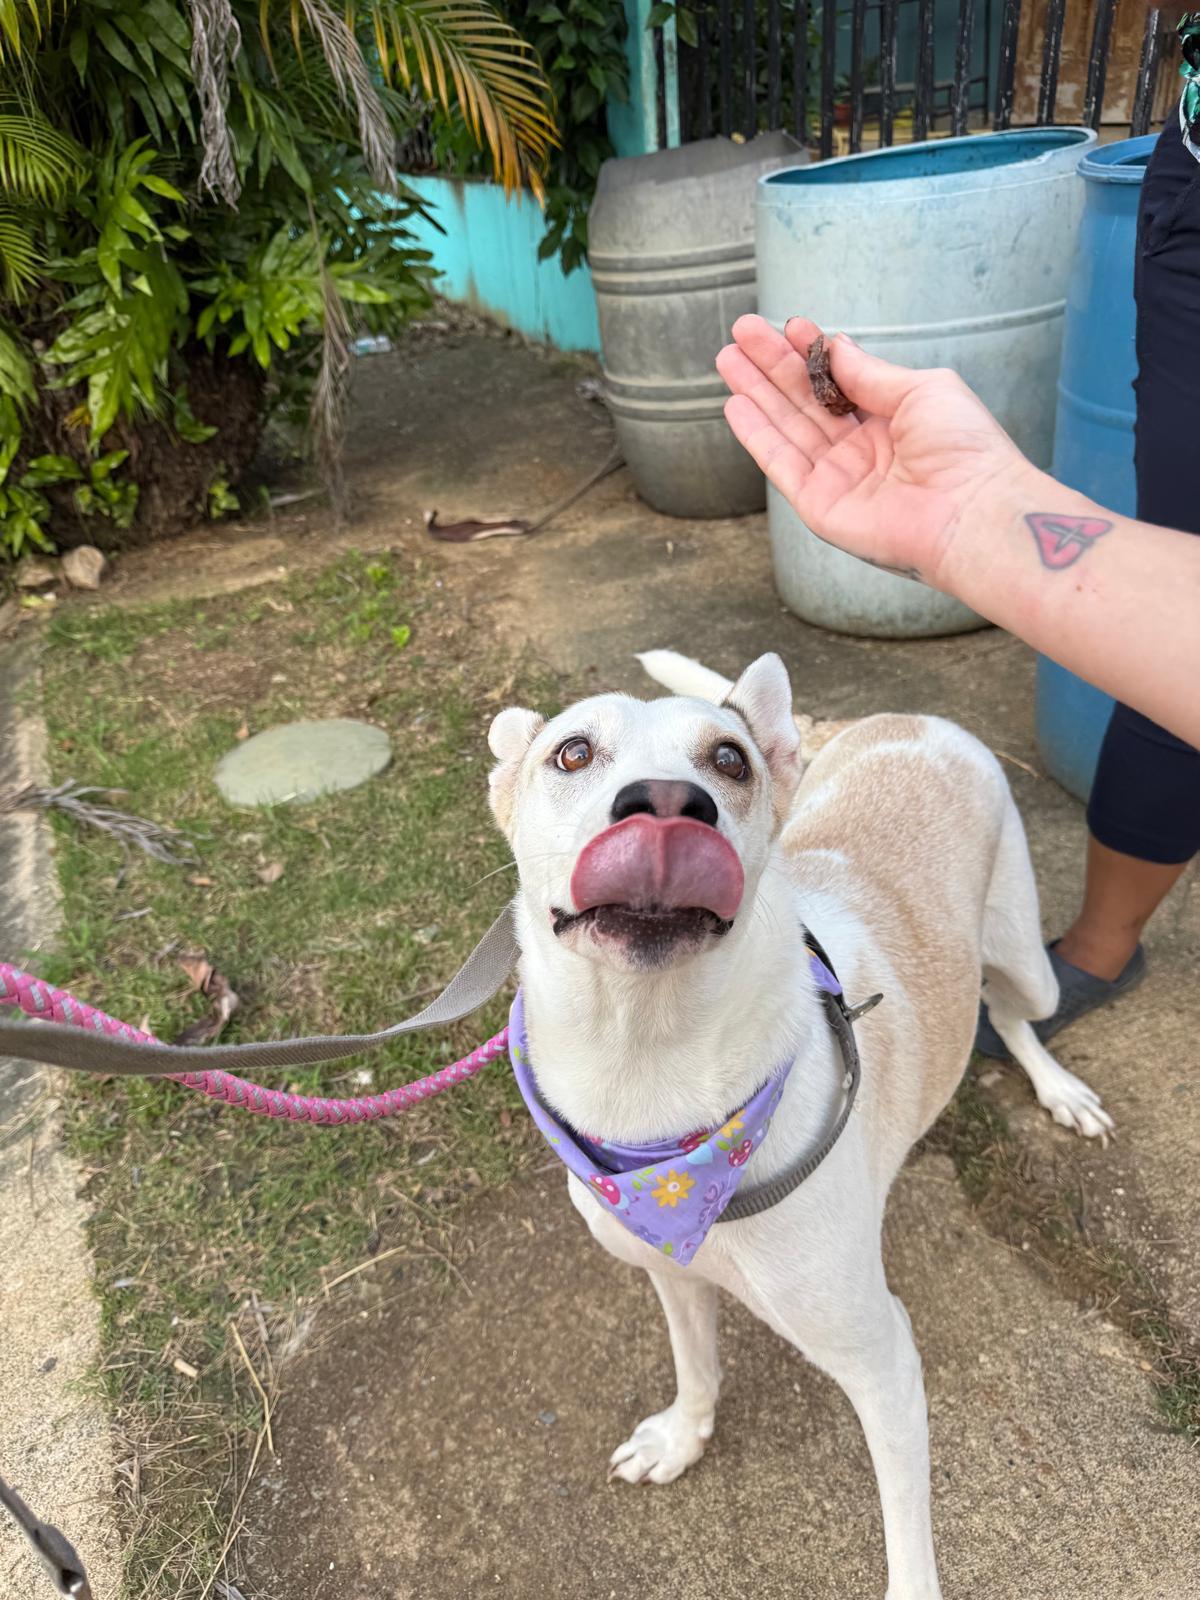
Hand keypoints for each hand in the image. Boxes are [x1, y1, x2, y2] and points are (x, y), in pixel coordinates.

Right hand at [717, 316, 1030, 585]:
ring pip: (787, 428)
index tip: (788, 326)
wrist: (971, 511)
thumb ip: (870, 372)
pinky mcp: (820, 507)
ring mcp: (838, 480)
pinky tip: (736, 404)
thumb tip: (835, 346)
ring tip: (727, 357)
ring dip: (756, 393)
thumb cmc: (964, 449)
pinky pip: (781, 464)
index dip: (812, 354)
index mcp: (892, 422)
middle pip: (806, 402)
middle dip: (773, 367)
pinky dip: (757, 434)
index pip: (840, 383)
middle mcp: (862, 452)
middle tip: (742, 332)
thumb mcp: (921, 389)